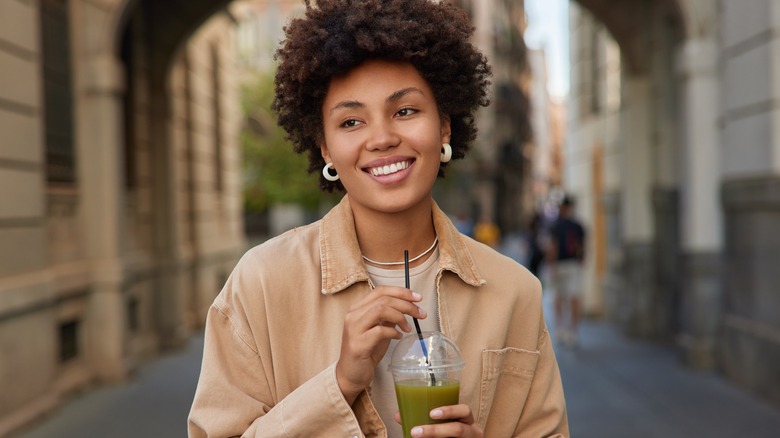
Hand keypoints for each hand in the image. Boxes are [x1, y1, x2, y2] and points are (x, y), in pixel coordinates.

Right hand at [336, 286, 425, 403]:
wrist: (351, 374)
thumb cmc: (366, 351)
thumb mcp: (379, 329)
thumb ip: (388, 317)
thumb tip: (407, 306)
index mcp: (357, 308)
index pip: (380, 290)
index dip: (401, 291)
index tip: (418, 297)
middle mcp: (353, 315)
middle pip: (383, 299)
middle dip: (406, 304)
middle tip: (421, 314)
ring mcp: (354, 329)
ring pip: (380, 310)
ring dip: (400, 317)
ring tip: (408, 328)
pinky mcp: (358, 344)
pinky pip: (380, 331)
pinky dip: (393, 332)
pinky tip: (398, 337)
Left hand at [394, 404, 483, 436]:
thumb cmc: (450, 432)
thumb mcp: (442, 424)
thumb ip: (425, 419)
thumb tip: (399, 416)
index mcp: (467, 420)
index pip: (464, 410)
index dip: (449, 410)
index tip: (432, 413)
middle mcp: (472, 431)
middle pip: (458, 429)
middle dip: (435, 431)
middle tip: (415, 432)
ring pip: (456, 437)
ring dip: (435, 436)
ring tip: (416, 437)